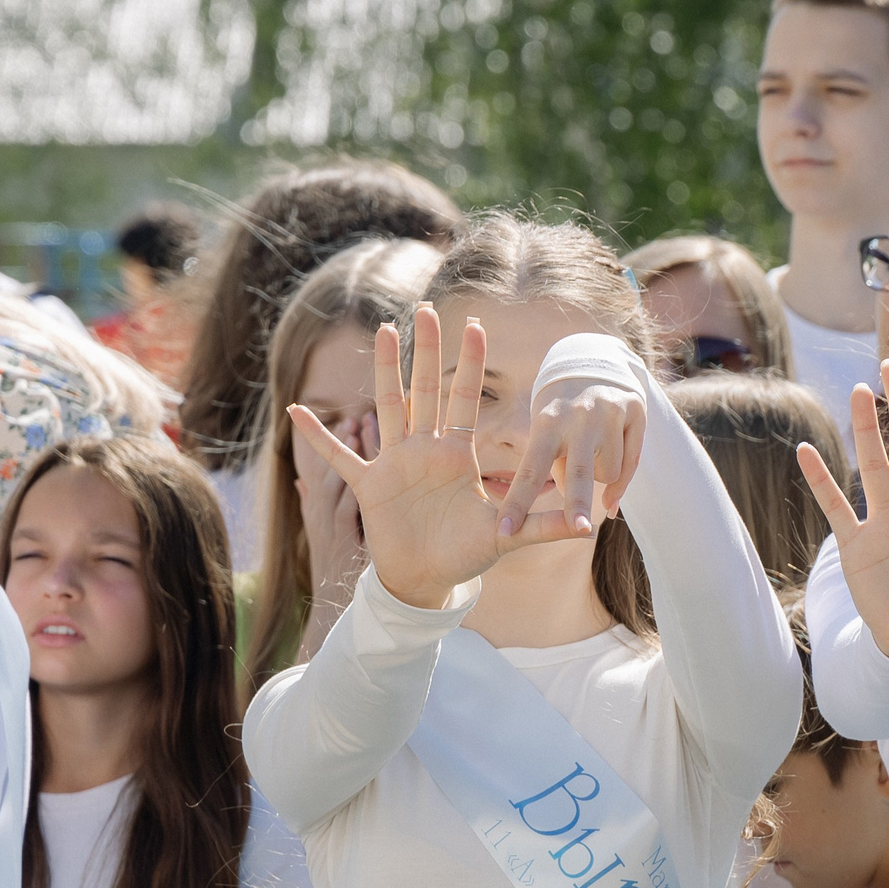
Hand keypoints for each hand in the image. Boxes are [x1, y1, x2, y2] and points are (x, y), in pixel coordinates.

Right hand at [287, 306, 587, 609]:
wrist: (429, 579)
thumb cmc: (467, 553)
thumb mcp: (507, 536)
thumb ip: (545, 526)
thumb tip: (592, 528)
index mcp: (457, 454)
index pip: (464, 400)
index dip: (469, 364)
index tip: (475, 325)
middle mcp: (426, 450)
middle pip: (426, 389)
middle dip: (427, 350)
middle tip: (426, 307)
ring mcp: (395, 463)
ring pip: (388, 406)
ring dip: (383, 370)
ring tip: (381, 330)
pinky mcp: (369, 485)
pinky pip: (339, 458)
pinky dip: (319, 438)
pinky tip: (296, 411)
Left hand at [496, 372, 647, 539]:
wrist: (592, 361)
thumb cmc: (560, 409)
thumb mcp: (546, 430)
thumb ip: (559, 469)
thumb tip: (592, 509)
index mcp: (546, 422)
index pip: (529, 471)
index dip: (517, 504)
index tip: (504, 531)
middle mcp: (579, 417)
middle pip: (579, 473)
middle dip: (577, 503)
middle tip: (578, 530)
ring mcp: (610, 413)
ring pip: (608, 473)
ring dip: (598, 477)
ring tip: (589, 454)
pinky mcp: (636, 411)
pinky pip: (631, 463)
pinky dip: (620, 483)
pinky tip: (610, 496)